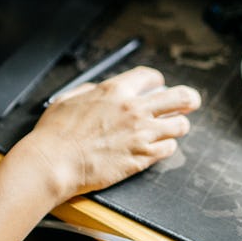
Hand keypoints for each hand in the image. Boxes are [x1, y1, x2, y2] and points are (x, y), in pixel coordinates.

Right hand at [17, 66, 200, 200]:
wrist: (53, 163)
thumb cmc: (54, 135)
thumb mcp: (66, 100)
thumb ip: (88, 91)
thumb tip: (97, 90)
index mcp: (114, 91)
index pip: (151, 77)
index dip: (156, 82)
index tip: (157, 88)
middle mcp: (134, 110)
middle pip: (181, 97)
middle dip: (188, 99)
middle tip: (188, 104)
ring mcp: (141, 134)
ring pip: (180, 125)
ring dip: (175, 126)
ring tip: (168, 130)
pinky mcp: (142, 157)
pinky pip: (168, 149)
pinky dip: (164, 148)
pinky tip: (154, 148)